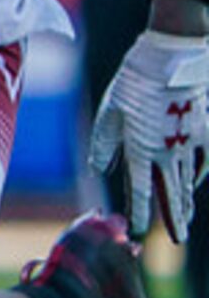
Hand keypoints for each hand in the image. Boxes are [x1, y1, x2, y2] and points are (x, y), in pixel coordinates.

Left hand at [89, 27, 208, 238]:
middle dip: (171, 218)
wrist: (171, 59)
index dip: (137, 211)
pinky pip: (203, 160)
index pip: (139, 189)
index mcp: (140, 149)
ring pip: (187, 180)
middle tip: (176, 239)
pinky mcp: (204, 131)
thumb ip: (104, 144)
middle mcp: (167, 152)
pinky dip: (198, 174)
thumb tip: (98, 169)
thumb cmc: (134, 83)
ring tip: (185, 221)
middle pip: (169, 192)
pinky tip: (193, 184)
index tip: (135, 230)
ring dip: (185, 201)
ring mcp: (189, 142)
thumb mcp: (109, 111)